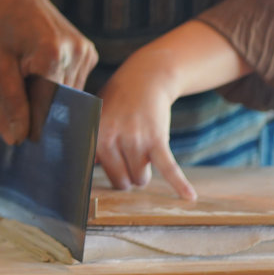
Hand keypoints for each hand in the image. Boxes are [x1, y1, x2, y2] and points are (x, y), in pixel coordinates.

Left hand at [0, 0, 97, 141]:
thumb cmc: (0, 29)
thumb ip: (10, 102)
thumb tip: (19, 138)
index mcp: (51, 56)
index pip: (46, 107)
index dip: (33, 123)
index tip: (22, 137)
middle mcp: (75, 53)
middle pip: (61, 103)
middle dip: (42, 112)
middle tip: (23, 119)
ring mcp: (86, 51)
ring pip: (70, 96)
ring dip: (51, 99)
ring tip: (29, 90)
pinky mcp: (89, 52)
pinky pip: (76, 83)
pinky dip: (59, 87)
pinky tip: (41, 78)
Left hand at [95, 55, 195, 200]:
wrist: (146, 78)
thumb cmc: (117, 101)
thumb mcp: (95, 116)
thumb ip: (90, 143)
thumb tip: (84, 172)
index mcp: (93, 134)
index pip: (94, 173)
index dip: (102, 173)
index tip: (103, 176)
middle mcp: (111, 138)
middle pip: (121, 182)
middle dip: (126, 177)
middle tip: (126, 160)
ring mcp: (135, 139)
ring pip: (141, 179)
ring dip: (142, 173)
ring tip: (140, 153)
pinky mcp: (157, 139)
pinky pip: (168, 168)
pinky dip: (180, 183)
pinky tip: (189, 196)